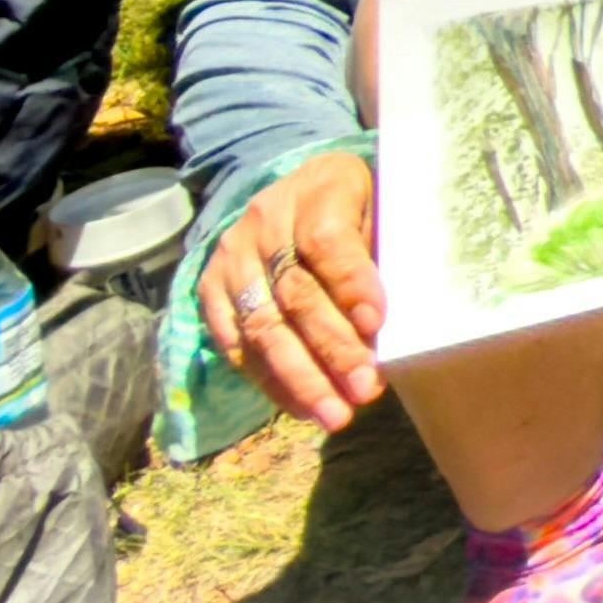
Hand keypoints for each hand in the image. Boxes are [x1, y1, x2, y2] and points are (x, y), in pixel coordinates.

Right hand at [196, 149, 386, 435]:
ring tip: (334, 414)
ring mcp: (232, 256)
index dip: (351, 283)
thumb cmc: (360, 210)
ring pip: (262, 325)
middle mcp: (265, 220)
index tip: (376, 324)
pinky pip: (236, 344)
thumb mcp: (384, 212)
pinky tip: (302, 407)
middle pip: (295, 292)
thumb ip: (387, 258)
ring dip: (300, 378)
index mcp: (319, 188)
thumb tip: (391, 329)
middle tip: (364, 389)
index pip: (328, 241)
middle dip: (332, 348)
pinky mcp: (211, 290)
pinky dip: (270, 381)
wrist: (302, 193)